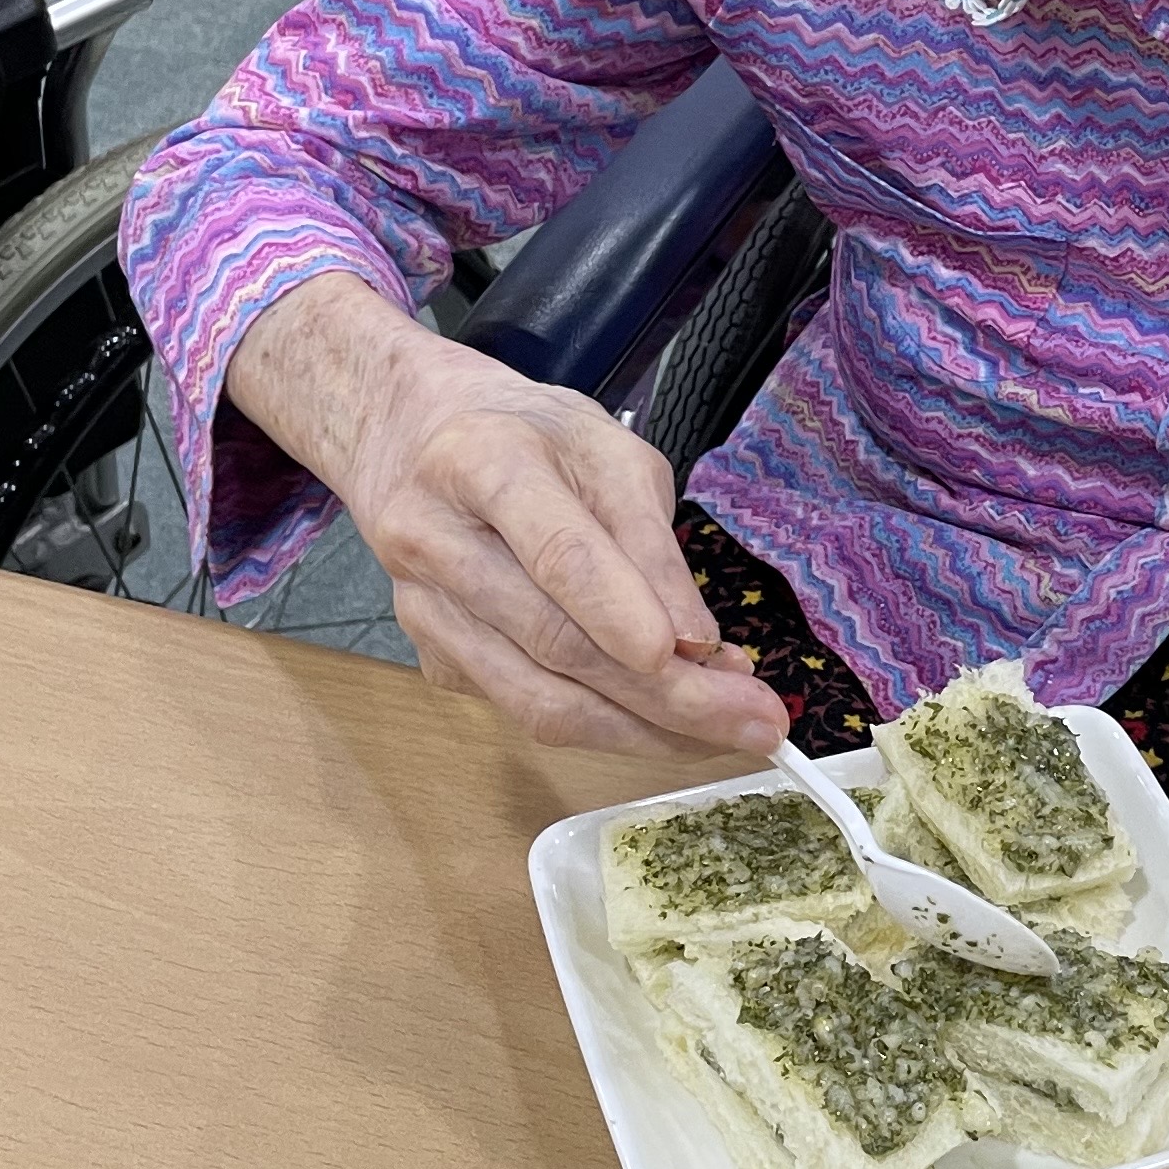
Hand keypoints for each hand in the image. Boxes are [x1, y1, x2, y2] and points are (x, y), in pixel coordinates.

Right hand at [229, 272, 790, 760]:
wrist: (411, 437)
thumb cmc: (526, 435)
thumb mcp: (605, 448)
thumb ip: (650, 539)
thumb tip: (697, 642)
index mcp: (482, 463)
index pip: (556, 551)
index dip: (618, 609)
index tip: (688, 655)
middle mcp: (436, 540)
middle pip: (555, 640)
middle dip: (666, 694)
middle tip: (757, 721)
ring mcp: (423, 608)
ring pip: (536, 699)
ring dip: (642, 730)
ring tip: (726, 732)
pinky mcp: (431, 656)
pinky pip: (525, 710)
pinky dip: (605, 725)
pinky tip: (664, 719)